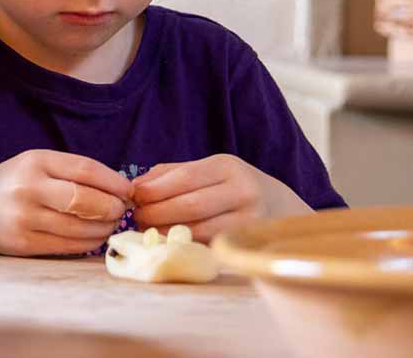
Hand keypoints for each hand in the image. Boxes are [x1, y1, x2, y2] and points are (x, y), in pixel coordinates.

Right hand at [0, 150, 132, 256]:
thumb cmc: (7, 186)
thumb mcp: (31, 166)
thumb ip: (68, 172)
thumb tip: (118, 188)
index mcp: (33, 161)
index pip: (86, 169)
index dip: (114, 181)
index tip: (129, 190)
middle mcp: (29, 187)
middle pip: (87, 200)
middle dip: (113, 207)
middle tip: (122, 210)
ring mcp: (25, 217)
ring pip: (82, 226)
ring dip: (105, 227)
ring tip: (110, 224)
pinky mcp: (24, 243)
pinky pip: (69, 245)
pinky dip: (89, 243)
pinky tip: (94, 237)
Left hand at [130, 154, 306, 240]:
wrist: (278, 205)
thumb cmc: (230, 186)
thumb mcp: (207, 170)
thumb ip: (169, 174)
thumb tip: (134, 187)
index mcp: (227, 166)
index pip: (184, 178)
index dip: (154, 190)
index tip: (135, 198)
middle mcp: (242, 191)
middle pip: (190, 206)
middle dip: (156, 213)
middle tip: (138, 218)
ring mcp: (248, 220)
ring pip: (197, 230)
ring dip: (165, 232)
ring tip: (149, 230)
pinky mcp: (244, 243)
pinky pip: (206, 245)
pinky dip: (182, 244)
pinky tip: (169, 240)